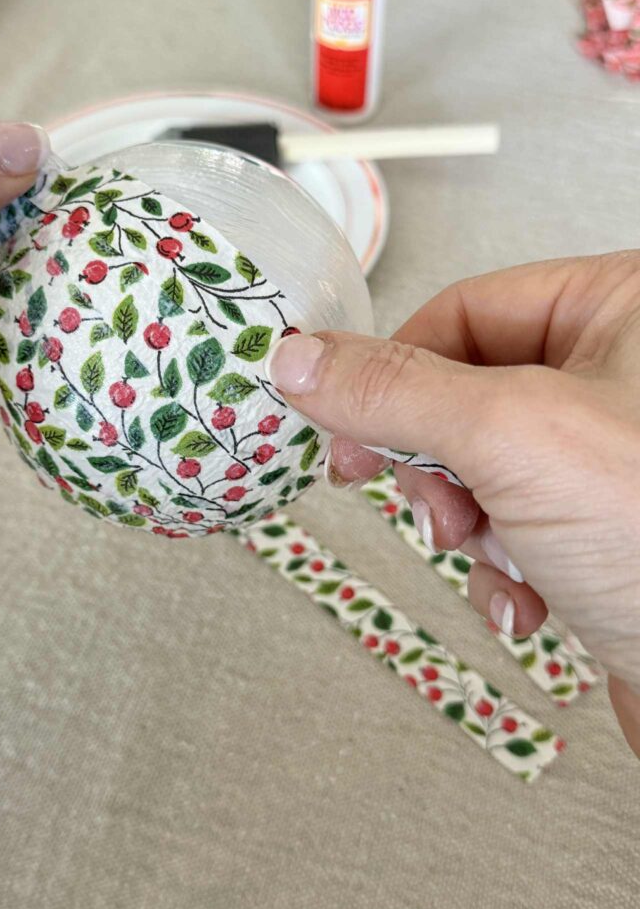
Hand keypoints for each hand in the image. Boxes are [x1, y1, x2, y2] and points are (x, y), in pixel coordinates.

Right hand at [266, 253, 639, 755]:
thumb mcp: (510, 438)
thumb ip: (395, 391)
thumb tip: (300, 358)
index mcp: (623, 306)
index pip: (464, 310)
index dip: (397, 372)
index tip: (347, 428)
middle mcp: (623, 371)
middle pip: (467, 393)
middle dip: (439, 467)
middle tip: (436, 509)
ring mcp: (615, 453)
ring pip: (484, 467)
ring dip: (473, 526)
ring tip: (501, 560)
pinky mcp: (609, 522)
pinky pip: (520, 522)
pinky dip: (507, 567)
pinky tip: (531, 603)